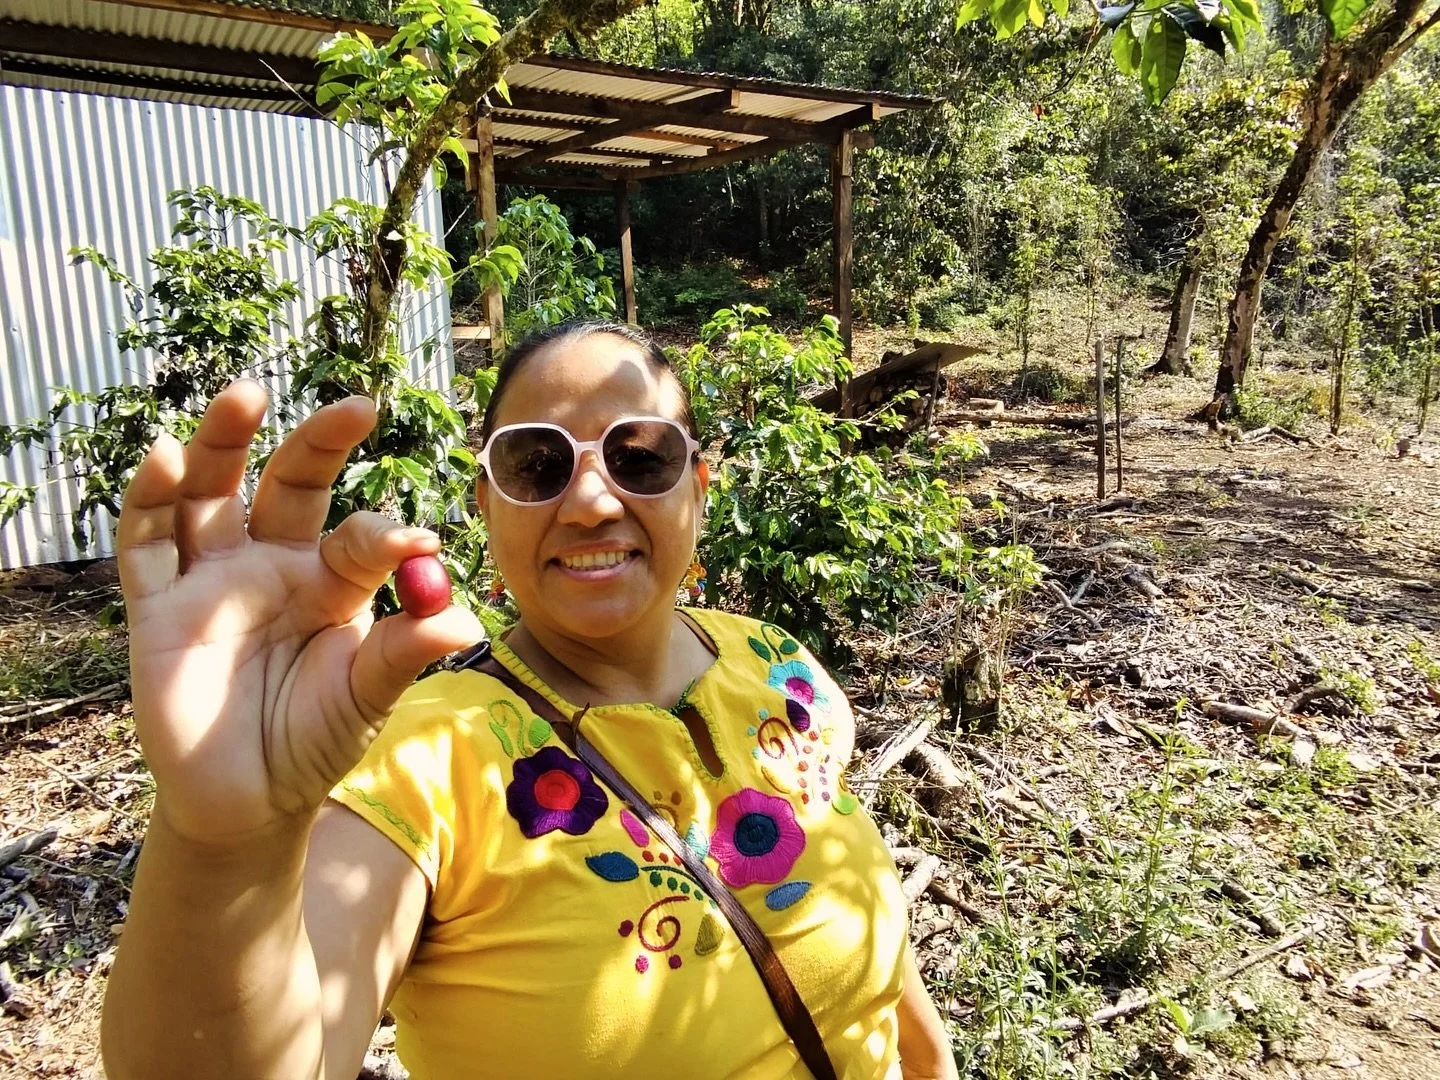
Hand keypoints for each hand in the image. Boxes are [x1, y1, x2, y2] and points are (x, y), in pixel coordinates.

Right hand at [118, 380, 483, 843]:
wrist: (248, 799)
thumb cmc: (316, 737)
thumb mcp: (367, 695)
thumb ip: (405, 653)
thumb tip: (464, 619)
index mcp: (331, 580)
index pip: (358, 535)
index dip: (384, 534)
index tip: (414, 540)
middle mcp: (272, 566)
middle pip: (289, 485)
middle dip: (316, 444)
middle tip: (355, 408)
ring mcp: (213, 581)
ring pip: (211, 494)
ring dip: (223, 443)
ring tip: (245, 395)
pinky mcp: (158, 607)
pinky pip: (147, 545)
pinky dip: (151, 500)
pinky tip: (166, 457)